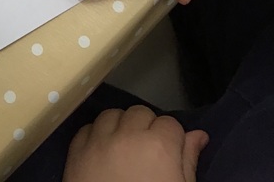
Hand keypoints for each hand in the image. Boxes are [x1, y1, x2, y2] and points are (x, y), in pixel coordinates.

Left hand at [62, 106, 207, 181]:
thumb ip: (188, 161)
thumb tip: (199, 135)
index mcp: (159, 146)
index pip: (170, 123)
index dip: (172, 138)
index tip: (170, 154)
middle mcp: (128, 135)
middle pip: (140, 112)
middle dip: (146, 128)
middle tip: (147, 154)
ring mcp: (98, 141)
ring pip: (112, 114)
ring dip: (120, 127)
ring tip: (124, 150)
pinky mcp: (76, 151)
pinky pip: (87, 129)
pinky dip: (96, 136)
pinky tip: (102, 154)